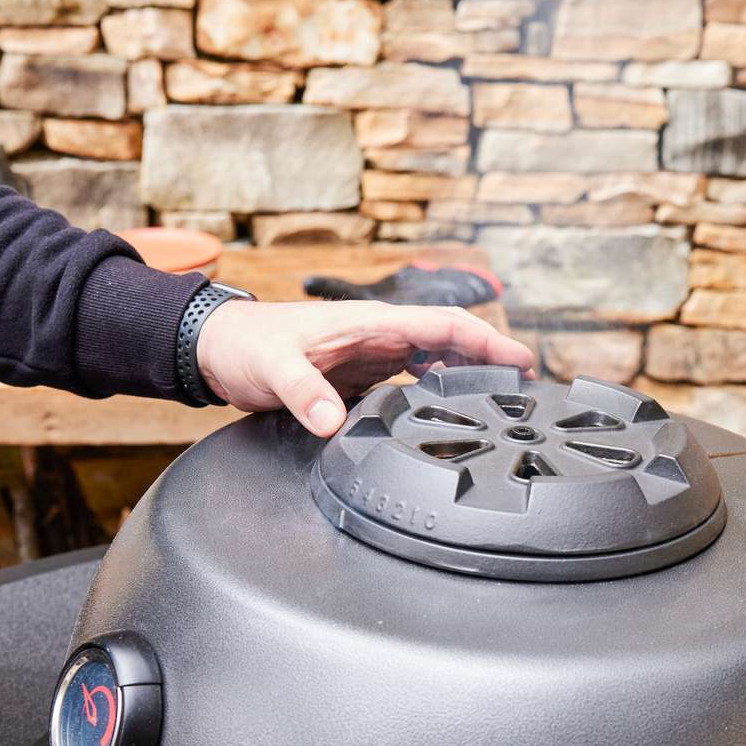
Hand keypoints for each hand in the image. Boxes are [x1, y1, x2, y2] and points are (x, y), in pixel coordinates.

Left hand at [196, 299, 535, 436]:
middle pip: (450, 343)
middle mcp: (379, 336)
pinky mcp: (361, 375)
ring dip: (468, 378)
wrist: (217, 349)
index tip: (520, 361)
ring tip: (501, 406)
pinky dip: (437, 394)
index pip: (442, 326)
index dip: (486, 341)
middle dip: (490, 362)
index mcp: (370, 322)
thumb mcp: (272, 367)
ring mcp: (373, 355)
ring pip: (435, 362)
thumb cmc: (244, 345)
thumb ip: (304, 393)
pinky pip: (411, 382)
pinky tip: (448, 417)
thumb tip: (334, 423)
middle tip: (528, 393)